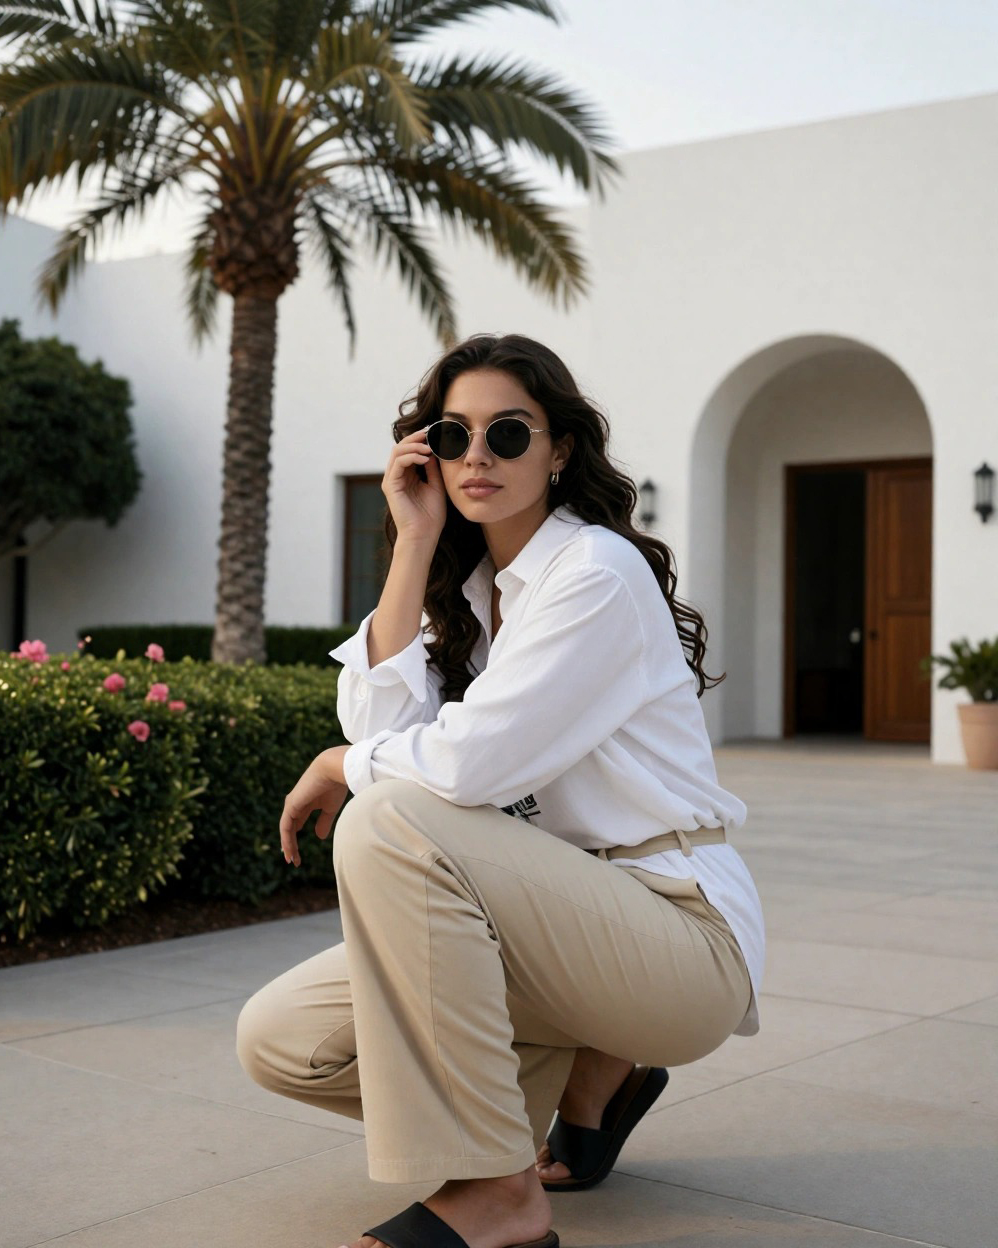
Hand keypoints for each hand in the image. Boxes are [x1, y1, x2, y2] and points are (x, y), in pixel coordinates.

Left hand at [280, 746, 350, 866]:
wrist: (333, 769)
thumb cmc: (335, 785)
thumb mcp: (330, 808)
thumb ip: (324, 822)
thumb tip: (319, 837)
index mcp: (305, 803)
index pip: (296, 824)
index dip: (295, 839)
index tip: (298, 855)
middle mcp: (296, 804)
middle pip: (289, 828)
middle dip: (291, 845)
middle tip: (293, 861)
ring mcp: (292, 804)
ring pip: (286, 829)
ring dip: (288, 845)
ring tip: (291, 860)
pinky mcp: (291, 805)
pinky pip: (285, 826)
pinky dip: (286, 839)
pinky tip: (289, 849)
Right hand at [383, 427, 446, 547]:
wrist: (424, 535)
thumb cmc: (431, 515)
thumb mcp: (437, 485)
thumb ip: (433, 468)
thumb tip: (433, 450)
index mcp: (408, 475)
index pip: (410, 450)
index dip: (421, 440)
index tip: (435, 433)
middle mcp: (397, 475)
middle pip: (401, 447)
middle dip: (416, 438)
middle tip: (430, 433)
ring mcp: (392, 480)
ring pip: (397, 451)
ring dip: (414, 446)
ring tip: (429, 448)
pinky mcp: (390, 485)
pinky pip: (398, 463)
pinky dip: (411, 456)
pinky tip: (425, 458)